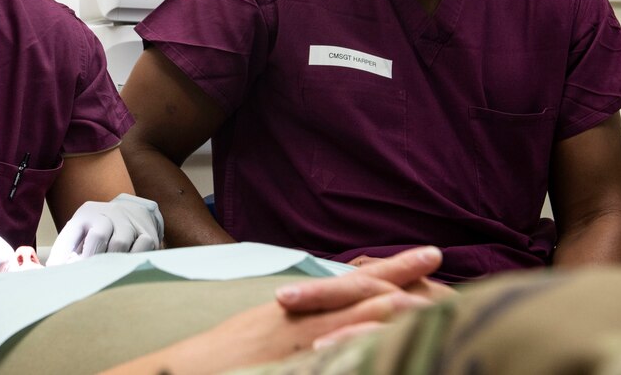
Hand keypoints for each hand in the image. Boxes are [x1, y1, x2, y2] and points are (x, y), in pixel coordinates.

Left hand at [46, 194, 163, 265]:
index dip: (62, 254)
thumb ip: (67, 250)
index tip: (56, 272)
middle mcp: (109, 214)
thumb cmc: (99, 228)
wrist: (134, 210)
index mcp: (87, 214)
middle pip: (99, 235)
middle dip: (90, 259)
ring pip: (120, 244)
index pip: (71, 233)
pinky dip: (131, 261)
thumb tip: (50, 272)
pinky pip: (141, 248)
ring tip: (104, 275)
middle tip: (85, 277)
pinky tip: (125, 269)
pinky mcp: (147, 234)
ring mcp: (129, 223)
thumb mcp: (80, 230)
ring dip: (110, 263)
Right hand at [101, 254, 431, 374]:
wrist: (184, 370)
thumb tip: (334, 315)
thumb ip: (301, 318)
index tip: (425, 256)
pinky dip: (354, 345)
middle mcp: (299, 323)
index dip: (390, 268)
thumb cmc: (223, 356)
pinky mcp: (291, 368)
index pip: (351, 282)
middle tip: (436, 257)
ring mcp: (296, 348)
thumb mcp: (266, 328)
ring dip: (386, 308)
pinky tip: (378, 340)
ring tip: (423, 293)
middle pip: (357, 294)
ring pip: (347, 322)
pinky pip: (330, 357)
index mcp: (297, 310)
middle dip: (399, 277)